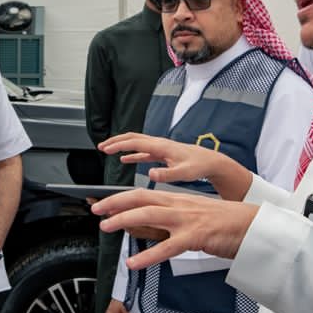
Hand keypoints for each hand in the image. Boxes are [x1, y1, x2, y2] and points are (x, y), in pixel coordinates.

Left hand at [93, 189, 258, 268]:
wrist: (253, 226)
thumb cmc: (226, 224)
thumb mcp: (193, 218)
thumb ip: (171, 222)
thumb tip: (147, 228)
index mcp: (179, 201)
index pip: (143, 194)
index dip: (120, 197)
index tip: (103, 201)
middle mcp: (180, 206)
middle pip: (141, 199)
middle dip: (115, 203)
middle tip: (96, 209)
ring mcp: (187, 220)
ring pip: (150, 216)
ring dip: (124, 221)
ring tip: (107, 228)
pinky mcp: (196, 237)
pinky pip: (167, 247)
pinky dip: (148, 255)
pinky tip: (134, 263)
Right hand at [98, 133, 251, 200]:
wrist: (211, 161)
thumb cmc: (199, 166)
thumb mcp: (183, 173)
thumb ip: (167, 174)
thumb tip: (151, 174)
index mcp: (161, 146)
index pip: (135, 142)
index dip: (119, 145)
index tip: (105, 148)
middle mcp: (159, 144)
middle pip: (133, 138)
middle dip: (116, 141)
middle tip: (101, 146)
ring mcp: (160, 147)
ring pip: (136, 143)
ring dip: (122, 145)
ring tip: (107, 149)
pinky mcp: (162, 153)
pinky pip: (143, 151)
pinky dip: (132, 154)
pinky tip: (126, 160)